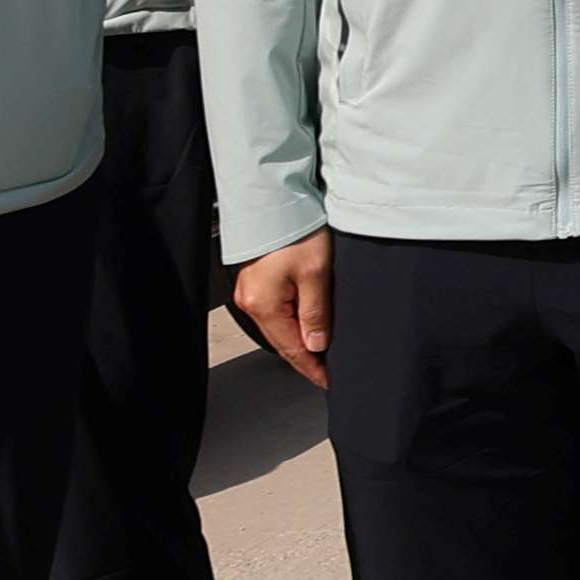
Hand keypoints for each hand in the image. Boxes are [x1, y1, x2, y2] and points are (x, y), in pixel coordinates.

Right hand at [231, 232, 333, 389]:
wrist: (276, 198)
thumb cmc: (295, 230)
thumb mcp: (316, 274)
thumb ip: (316, 313)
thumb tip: (317, 345)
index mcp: (264, 305)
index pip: (292, 350)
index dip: (312, 368)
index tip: (329, 381)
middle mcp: (251, 301)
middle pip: (282, 341)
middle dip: (306, 358)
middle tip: (328, 372)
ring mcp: (250, 291)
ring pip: (278, 327)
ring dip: (299, 341)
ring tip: (322, 353)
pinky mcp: (255, 280)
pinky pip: (275, 311)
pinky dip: (291, 323)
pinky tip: (306, 325)